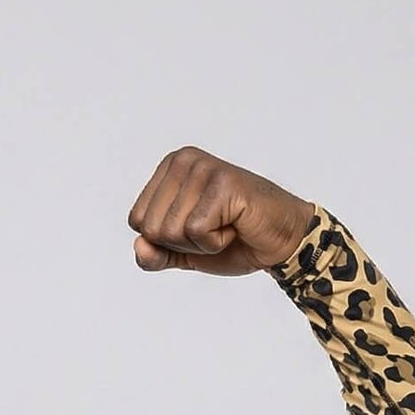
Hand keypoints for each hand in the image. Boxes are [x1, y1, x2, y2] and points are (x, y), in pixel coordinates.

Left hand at [129, 147, 315, 276]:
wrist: (278, 241)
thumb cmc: (233, 240)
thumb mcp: (182, 253)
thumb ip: (154, 254)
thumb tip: (139, 245)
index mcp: (168, 169)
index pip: (137, 221)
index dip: (164, 241)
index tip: (196, 228)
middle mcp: (183, 160)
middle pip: (150, 228)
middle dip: (181, 243)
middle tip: (213, 228)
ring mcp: (203, 168)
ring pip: (171, 231)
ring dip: (200, 243)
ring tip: (225, 225)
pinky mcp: (223, 183)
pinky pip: (196, 231)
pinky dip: (215, 242)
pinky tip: (235, 226)